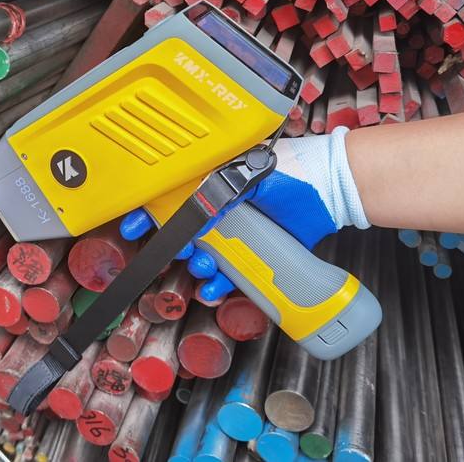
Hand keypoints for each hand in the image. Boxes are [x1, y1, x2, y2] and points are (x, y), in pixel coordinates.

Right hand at [120, 127, 369, 300]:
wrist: (332, 190)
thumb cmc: (293, 171)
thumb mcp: (251, 175)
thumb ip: (222, 190)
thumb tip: (195, 213)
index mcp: (214, 180)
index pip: (171, 196)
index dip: (148, 214)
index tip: (131, 228)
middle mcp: (222, 205)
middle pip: (185, 231)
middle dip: (176, 246)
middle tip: (181, 253)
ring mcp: (240, 230)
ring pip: (207, 254)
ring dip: (200, 267)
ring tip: (205, 271)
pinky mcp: (259, 251)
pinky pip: (233, 271)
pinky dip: (222, 285)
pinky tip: (217, 290)